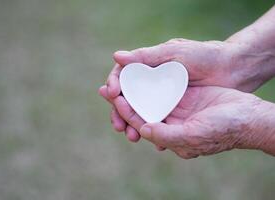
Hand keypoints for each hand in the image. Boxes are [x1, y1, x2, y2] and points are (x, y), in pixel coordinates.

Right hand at [99, 38, 265, 141]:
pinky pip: (159, 121)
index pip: (124, 75)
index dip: (114, 85)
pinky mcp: (175, 109)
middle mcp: (153, 82)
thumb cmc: (205, 56)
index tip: (111, 94)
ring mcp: (164, 96)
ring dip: (133, 124)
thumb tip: (116, 57)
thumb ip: (147, 57)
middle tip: (117, 125)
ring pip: (141, 112)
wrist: (234, 69)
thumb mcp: (175, 53)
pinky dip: (153, 130)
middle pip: (129, 98)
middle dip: (120, 112)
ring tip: (131, 136)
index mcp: (150, 66)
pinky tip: (151, 138)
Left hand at [111, 86, 267, 157]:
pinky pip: (161, 86)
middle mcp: (168, 121)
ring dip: (132, 89)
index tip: (115, 99)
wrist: (247, 115)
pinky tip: (138, 70)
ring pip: (147, 97)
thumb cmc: (223, 130)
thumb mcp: (194, 135)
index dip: (126, 112)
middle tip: (105, 90)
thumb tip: (143, 130)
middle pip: (140, 110)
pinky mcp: (182, 94)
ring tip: (117, 78)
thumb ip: (167, 135)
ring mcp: (175, 107)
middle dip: (123, 101)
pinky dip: (149, 80)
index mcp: (168, 134)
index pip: (141, 124)